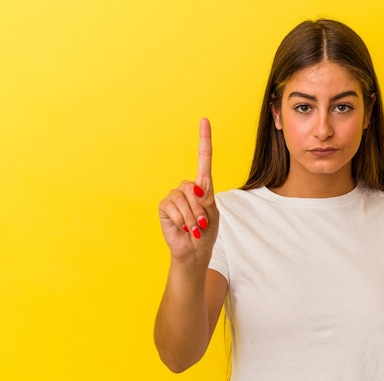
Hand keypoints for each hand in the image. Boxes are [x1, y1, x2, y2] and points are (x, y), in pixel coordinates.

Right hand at [158, 118, 219, 259]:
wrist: (195, 250)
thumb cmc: (206, 231)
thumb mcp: (212, 213)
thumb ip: (206, 198)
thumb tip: (195, 187)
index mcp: (203, 186)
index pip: (203, 158)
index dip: (204, 139)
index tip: (204, 120)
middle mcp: (187, 187)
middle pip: (194, 187)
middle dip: (200, 208)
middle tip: (202, 222)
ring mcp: (174, 196)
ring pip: (184, 198)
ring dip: (192, 216)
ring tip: (194, 227)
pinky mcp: (164, 206)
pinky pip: (173, 207)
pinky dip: (181, 220)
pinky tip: (183, 227)